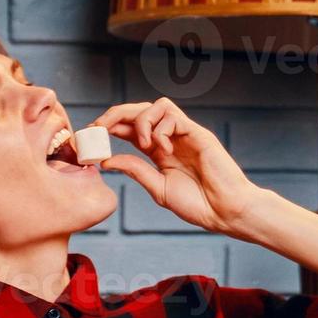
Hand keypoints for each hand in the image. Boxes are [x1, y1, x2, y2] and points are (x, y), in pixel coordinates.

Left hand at [91, 97, 264, 234]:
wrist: (226, 211)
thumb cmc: (198, 204)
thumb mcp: (158, 188)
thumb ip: (135, 170)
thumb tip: (106, 159)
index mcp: (160, 151)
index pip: (130, 129)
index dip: (109, 126)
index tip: (91, 135)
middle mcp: (171, 138)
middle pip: (139, 110)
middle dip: (116, 114)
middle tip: (99, 127)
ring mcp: (185, 134)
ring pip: (156, 106)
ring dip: (141, 120)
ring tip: (142, 143)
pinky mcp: (198, 133)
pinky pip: (172, 115)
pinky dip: (160, 129)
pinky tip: (164, 149)